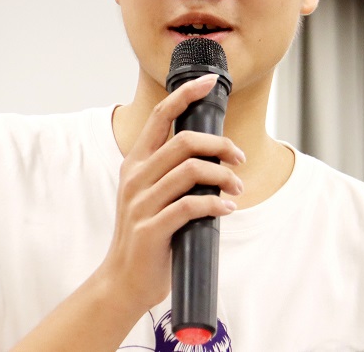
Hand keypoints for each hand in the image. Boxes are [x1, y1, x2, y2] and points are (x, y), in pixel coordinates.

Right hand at [98, 74, 245, 311]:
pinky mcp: (151, 228)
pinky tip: (227, 208)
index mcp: (136, 162)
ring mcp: (140, 203)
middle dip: (220, 145)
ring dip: (223, 176)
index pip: (160, 116)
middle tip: (240, 159)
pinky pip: (190, 206)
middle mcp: (136, 177)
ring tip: (237, 188)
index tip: (209, 82)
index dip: (186, 94)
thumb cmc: (147, 235)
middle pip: (184, 141)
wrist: (124, 280)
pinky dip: (215, 204)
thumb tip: (217, 154)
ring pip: (191, 171)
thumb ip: (174, 171)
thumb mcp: (152, 194)